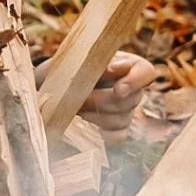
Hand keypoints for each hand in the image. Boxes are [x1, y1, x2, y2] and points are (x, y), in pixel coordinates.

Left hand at [35, 51, 155, 142]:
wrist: (49, 87)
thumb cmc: (62, 68)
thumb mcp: (73, 60)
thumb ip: (93, 62)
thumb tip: (112, 69)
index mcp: (126, 64)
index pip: (146, 72)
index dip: (135, 81)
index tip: (116, 88)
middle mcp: (131, 88)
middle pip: (132, 100)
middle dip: (102, 100)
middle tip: (79, 98)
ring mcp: (126, 110)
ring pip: (123, 119)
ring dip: (96, 115)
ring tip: (75, 109)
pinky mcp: (117, 129)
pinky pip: (117, 135)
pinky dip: (99, 130)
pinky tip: (82, 123)